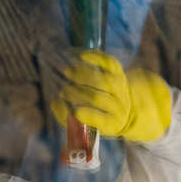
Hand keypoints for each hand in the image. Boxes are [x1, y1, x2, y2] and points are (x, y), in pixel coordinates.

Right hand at [50, 50, 172, 142]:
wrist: (126, 108)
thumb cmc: (99, 118)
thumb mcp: (86, 125)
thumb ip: (66, 118)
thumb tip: (54, 103)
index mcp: (112, 124)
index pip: (101, 120)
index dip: (88, 115)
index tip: (75, 112)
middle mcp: (120, 106)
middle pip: (98, 98)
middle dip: (78, 93)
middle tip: (64, 92)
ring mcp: (121, 88)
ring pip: (103, 80)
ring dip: (83, 75)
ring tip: (67, 72)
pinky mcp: (120, 73)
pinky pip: (110, 63)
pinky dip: (96, 57)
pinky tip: (82, 56)